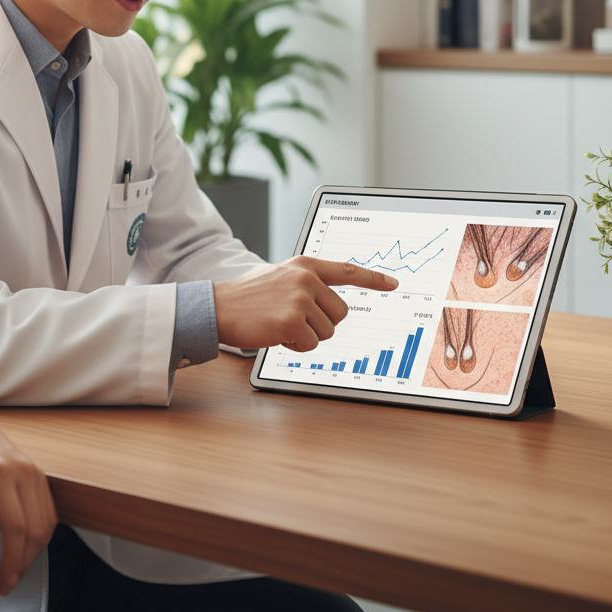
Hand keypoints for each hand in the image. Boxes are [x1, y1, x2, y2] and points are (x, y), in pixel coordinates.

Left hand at [0, 407, 57, 595]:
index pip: (16, 526)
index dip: (13, 560)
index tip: (4, 582)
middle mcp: (23, 471)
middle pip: (36, 528)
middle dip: (24, 562)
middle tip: (8, 583)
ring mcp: (35, 471)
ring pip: (47, 522)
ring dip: (34, 552)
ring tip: (15, 569)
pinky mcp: (40, 475)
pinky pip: (50, 511)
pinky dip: (42, 534)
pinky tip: (26, 547)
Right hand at [212, 257, 397, 351]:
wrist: (218, 306)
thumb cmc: (249, 296)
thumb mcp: (281, 277)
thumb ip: (308, 282)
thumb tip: (334, 300)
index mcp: (305, 265)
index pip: (347, 270)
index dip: (373, 279)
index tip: (393, 284)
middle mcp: (306, 278)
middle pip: (340, 313)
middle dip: (322, 323)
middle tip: (294, 319)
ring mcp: (299, 299)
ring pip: (327, 332)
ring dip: (307, 336)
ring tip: (281, 324)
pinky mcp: (292, 321)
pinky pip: (311, 345)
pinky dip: (296, 345)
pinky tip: (276, 333)